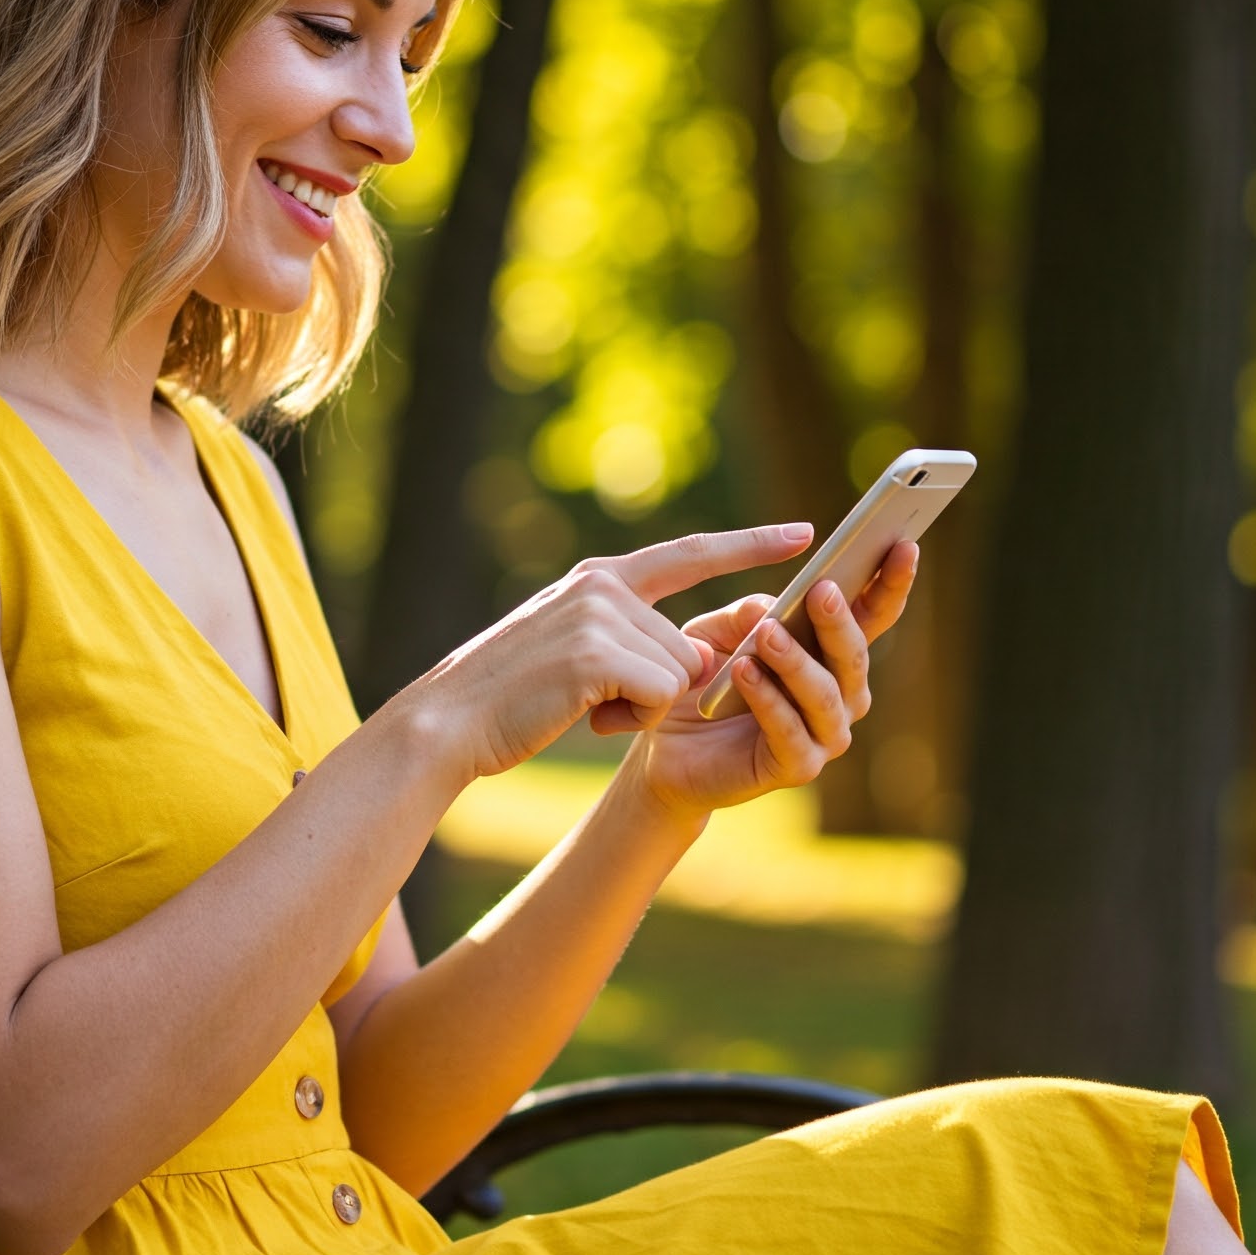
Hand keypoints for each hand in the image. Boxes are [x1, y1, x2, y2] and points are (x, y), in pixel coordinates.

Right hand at [404, 523, 815, 782]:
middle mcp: (606, 585)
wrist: (451, 720)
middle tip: (593, 700)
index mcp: (602, 577)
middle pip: (689, 645)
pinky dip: (631, 719)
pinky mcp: (597, 654)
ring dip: (641, 706)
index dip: (751, 545)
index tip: (804, 534)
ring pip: (680, 673)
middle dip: (659, 688)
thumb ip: (637, 639)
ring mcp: (600, 615)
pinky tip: (584, 716)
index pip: (692, 553)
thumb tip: (702, 657)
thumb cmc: (515, 695)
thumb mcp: (579, 650)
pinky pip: (661, 696)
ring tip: (581, 705)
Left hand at [627, 541, 919, 818]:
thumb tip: (771, 608)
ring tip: (768, 634)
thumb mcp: (714, 632)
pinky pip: (790, 732)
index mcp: (830, 653)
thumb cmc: (705, 681)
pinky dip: (768, 700)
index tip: (902, 543)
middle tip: (822, 590)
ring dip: (797, 662)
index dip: (890, 582)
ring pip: (825, 695)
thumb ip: (742, 616)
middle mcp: (839, 694)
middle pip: (854, 656)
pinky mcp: (795, 767)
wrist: (667, 748)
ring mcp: (823, 734)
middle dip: (841, 622)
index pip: (871, 615)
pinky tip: (744, 672)